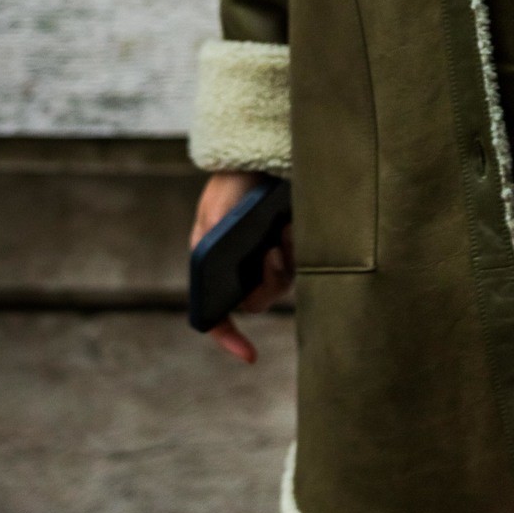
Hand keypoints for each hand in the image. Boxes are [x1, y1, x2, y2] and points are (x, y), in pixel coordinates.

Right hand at [189, 172, 294, 364]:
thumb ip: (211, 238)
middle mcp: (242, 271)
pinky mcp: (294, 245)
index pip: (217, 316)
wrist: (259, 156)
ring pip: (282, 282)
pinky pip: (302, 262)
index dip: (230, 339)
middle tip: (271, 253)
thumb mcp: (214, 211)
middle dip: (268, 281)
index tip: (250, 356)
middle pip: (258, 300)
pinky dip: (298, 249)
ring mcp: (269, 258)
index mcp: (213, 271)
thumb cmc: (231, 185)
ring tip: (285, 229)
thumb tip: (217, 267)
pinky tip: (292, 224)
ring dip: (285, 262)